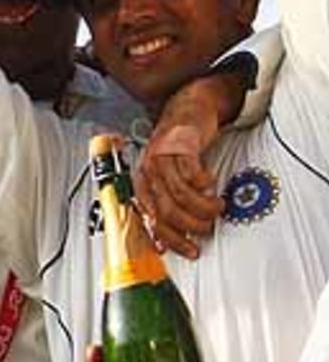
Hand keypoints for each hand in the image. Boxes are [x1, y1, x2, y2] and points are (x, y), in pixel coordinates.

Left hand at [134, 121, 221, 258]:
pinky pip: (191, 172)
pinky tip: (212, 184)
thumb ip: (166, 205)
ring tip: (217, 207)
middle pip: (167, 210)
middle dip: (191, 225)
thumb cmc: (177, 149)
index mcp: (143, 184)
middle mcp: (149, 172)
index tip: (192, 250)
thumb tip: (168, 240)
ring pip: (181, 194)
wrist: (186, 111)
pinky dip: (204, 183)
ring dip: (203, 207)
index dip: (172, 239)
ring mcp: (163, 157)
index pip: (152, 220)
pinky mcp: (179, 145)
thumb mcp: (167, 178)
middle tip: (208, 227)